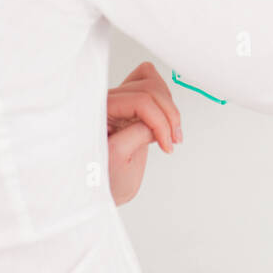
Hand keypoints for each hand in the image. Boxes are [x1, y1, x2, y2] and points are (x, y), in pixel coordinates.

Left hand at [107, 61, 182, 204]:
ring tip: (170, 133)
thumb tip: (158, 122)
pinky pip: (152, 88)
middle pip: (149, 87)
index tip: (167, 145)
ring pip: (153, 82)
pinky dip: (165, 102)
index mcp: (99, 111)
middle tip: (173, 140)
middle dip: (168, 113)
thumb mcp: (118, 159)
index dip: (160, 121)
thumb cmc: (101, 179)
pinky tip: (165, 123)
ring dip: (168, 107)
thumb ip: (138, 134)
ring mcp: (120, 102)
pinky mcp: (130, 106)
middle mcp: (108, 101)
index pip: (140, 100)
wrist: (101, 190)